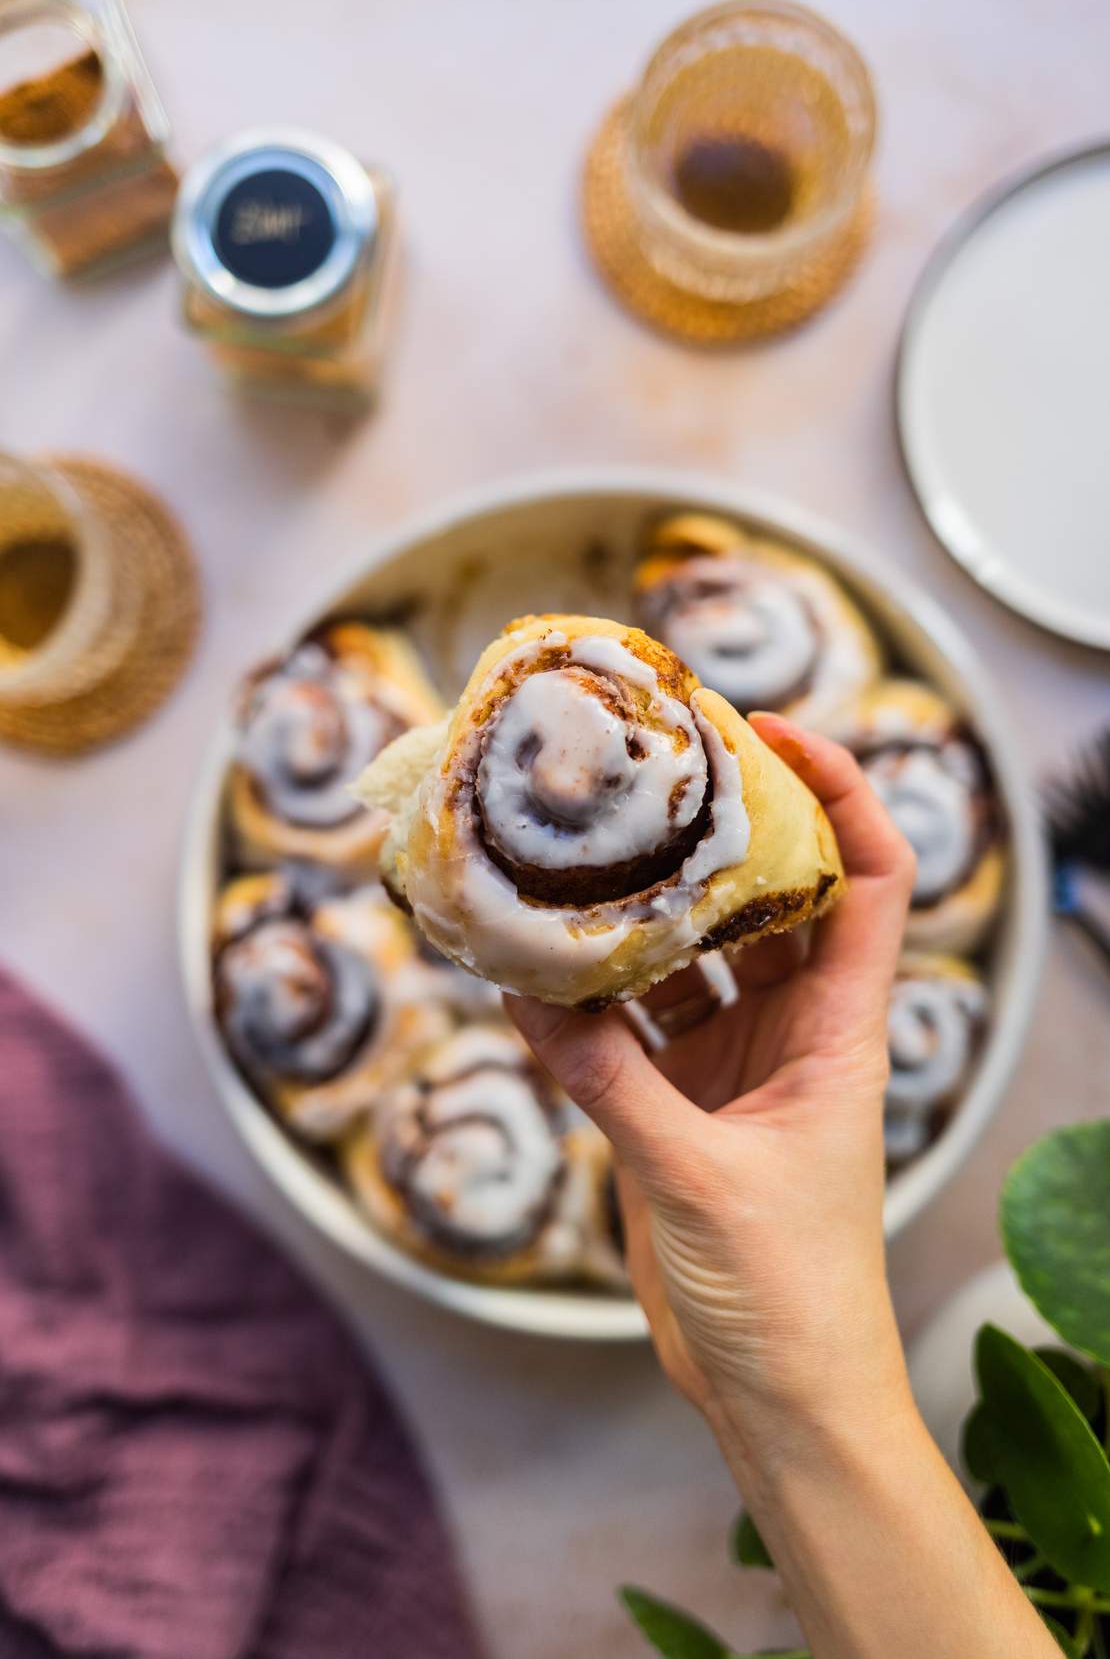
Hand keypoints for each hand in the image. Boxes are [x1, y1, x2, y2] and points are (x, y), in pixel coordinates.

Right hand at [507, 714, 917, 1464]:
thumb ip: (608, 1083)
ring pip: (691, 959)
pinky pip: (631, 1030)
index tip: (771, 734)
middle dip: (720, 831)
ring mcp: (734, 1066)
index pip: (870, 877)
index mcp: (842, 1030)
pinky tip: (528, 974)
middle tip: (648, 769)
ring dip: (640, 917)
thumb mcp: (697, 1176)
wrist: (779, 1396)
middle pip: (773, 897)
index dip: (840, 792)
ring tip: (577, 856)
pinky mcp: (679, 1110)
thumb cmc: (788, 1292)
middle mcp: (795, 1031)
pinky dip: (585, 1003)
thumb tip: (526, 994)